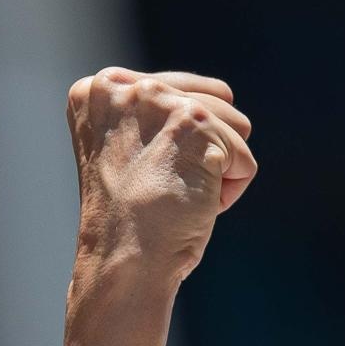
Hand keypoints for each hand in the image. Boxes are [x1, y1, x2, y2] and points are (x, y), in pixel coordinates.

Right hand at [65, 66, 258, 284]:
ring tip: (176, 195)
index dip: (187, 139)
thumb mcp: (128, 148)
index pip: (181, 89)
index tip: (154, 172)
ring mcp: (161, 102)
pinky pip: (244, 160)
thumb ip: (155, 115)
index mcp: (99, 88)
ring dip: (220, 170)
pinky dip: (230, 191)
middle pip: (216, 103)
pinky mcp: (196, 124)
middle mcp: (126, 86)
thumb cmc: (130, 218)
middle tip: (161, 187)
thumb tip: (224, 94)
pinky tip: (192, 205)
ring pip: (235, 127)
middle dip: (206, 153)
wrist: (124, 259)